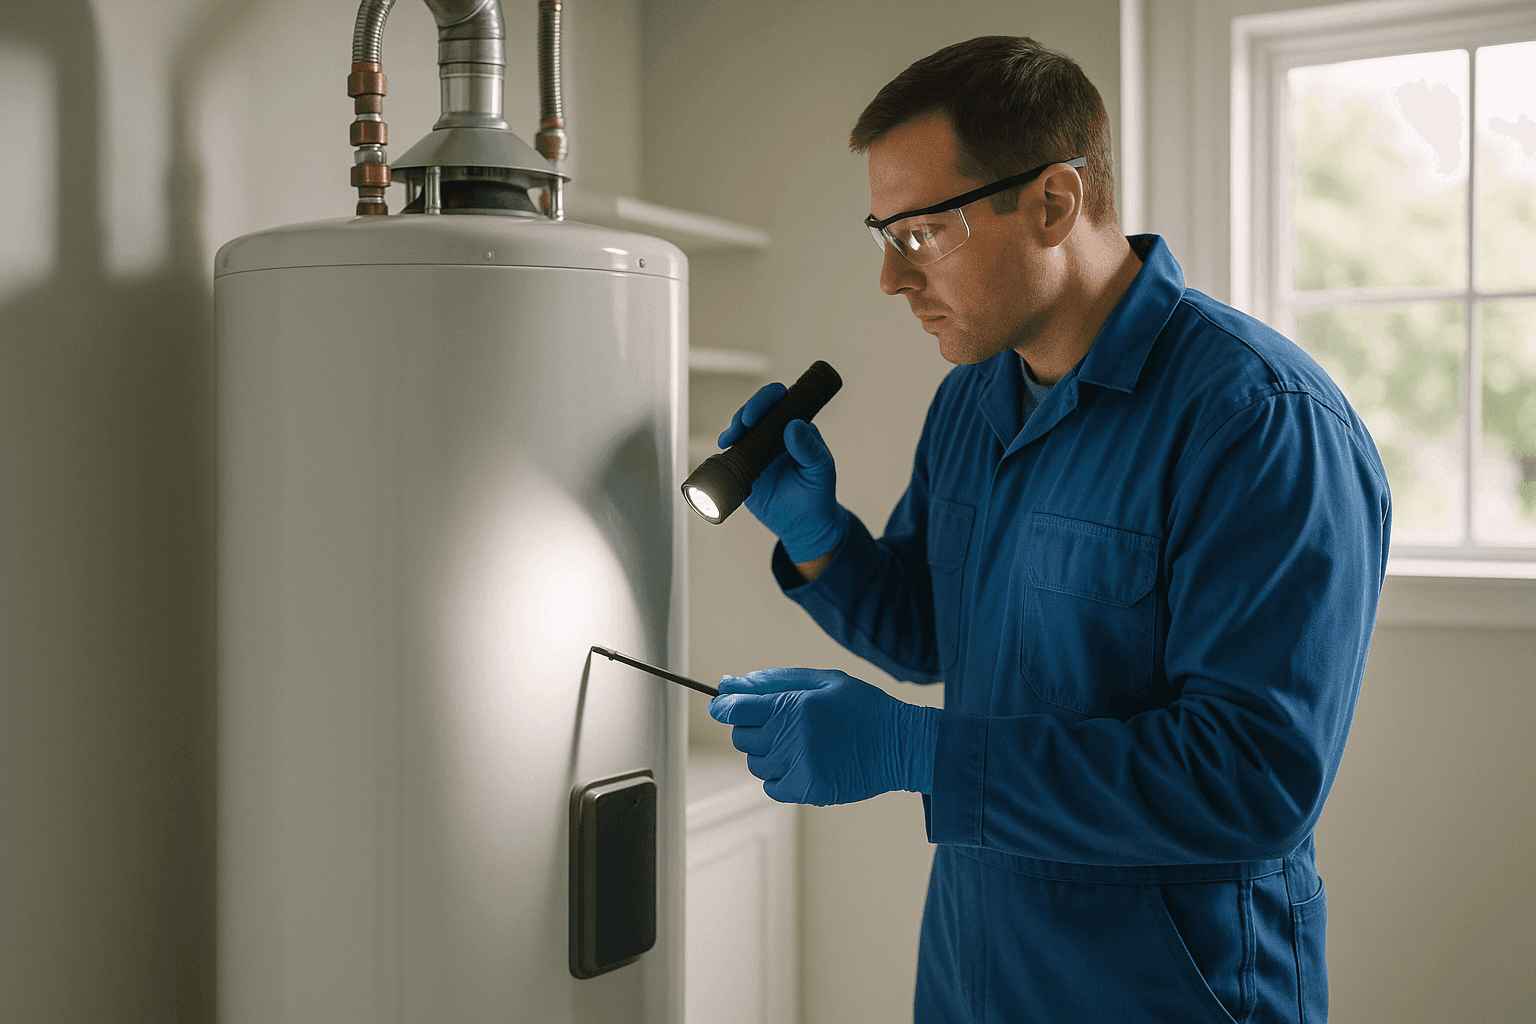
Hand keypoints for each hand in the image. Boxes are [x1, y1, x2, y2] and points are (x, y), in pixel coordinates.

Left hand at [708, 667, 937, 805]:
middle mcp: (792, 738)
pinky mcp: (808, 790)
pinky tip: (799, 763)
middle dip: (750, 727)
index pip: (735, 709)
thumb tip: (732, 683)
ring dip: (766, 752)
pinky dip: (777, 776)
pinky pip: (771, 787)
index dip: (722, 706)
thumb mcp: (823, 681)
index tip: (722, 706)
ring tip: (796, 743)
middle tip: (777, 722)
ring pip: (755, 763)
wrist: (901, 744)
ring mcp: (799, 767)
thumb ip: (774, 680)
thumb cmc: (863, 707)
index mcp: (794, 706)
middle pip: (741, 737)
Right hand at [718, 383, 847, 562]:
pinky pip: (731, 454)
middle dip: (745, 412)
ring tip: (729, 440)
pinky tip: (723, 452)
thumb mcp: (820, 470)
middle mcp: (775, 434)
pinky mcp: (744, 468)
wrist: (804, 525)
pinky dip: (725, 452)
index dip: (766, 400)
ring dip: (733, 430)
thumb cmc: (818, 494)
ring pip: (741, 430)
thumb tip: (795, 425)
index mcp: (796, 428)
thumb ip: (810, 449)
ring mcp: (757, 449)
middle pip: (756, 411)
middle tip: (741, 424)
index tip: (757, 414)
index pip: (781, 402)